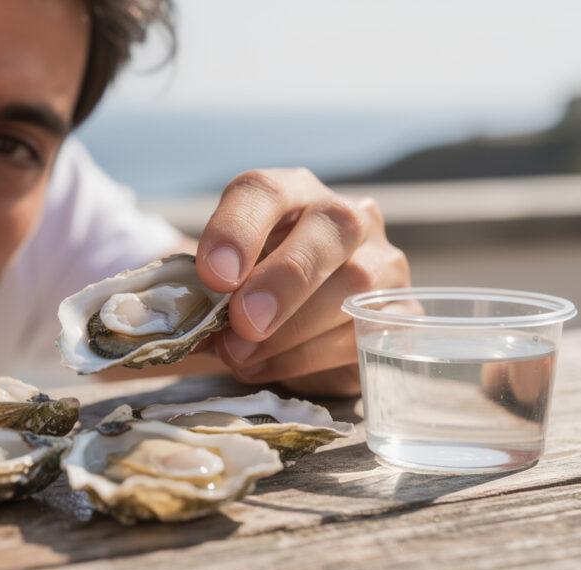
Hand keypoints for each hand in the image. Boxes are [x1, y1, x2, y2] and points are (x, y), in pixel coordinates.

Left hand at [195, 168, 409, 395]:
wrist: (298, 331)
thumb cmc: (254, 293)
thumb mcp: (224, 281)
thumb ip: (206, 290)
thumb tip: (178, 317)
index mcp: (292, 194)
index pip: (265, 191)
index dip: (237, 229)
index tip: (213, 275)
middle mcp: (347, 217)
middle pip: (329, 228)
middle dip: (283, 280)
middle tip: (243, 322)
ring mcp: (384, 263)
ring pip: (352, 288)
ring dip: (288, 332)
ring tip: (241, 356)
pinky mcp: (402, 314)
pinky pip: (364, 336)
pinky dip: (306, 358)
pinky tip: (267, 367)